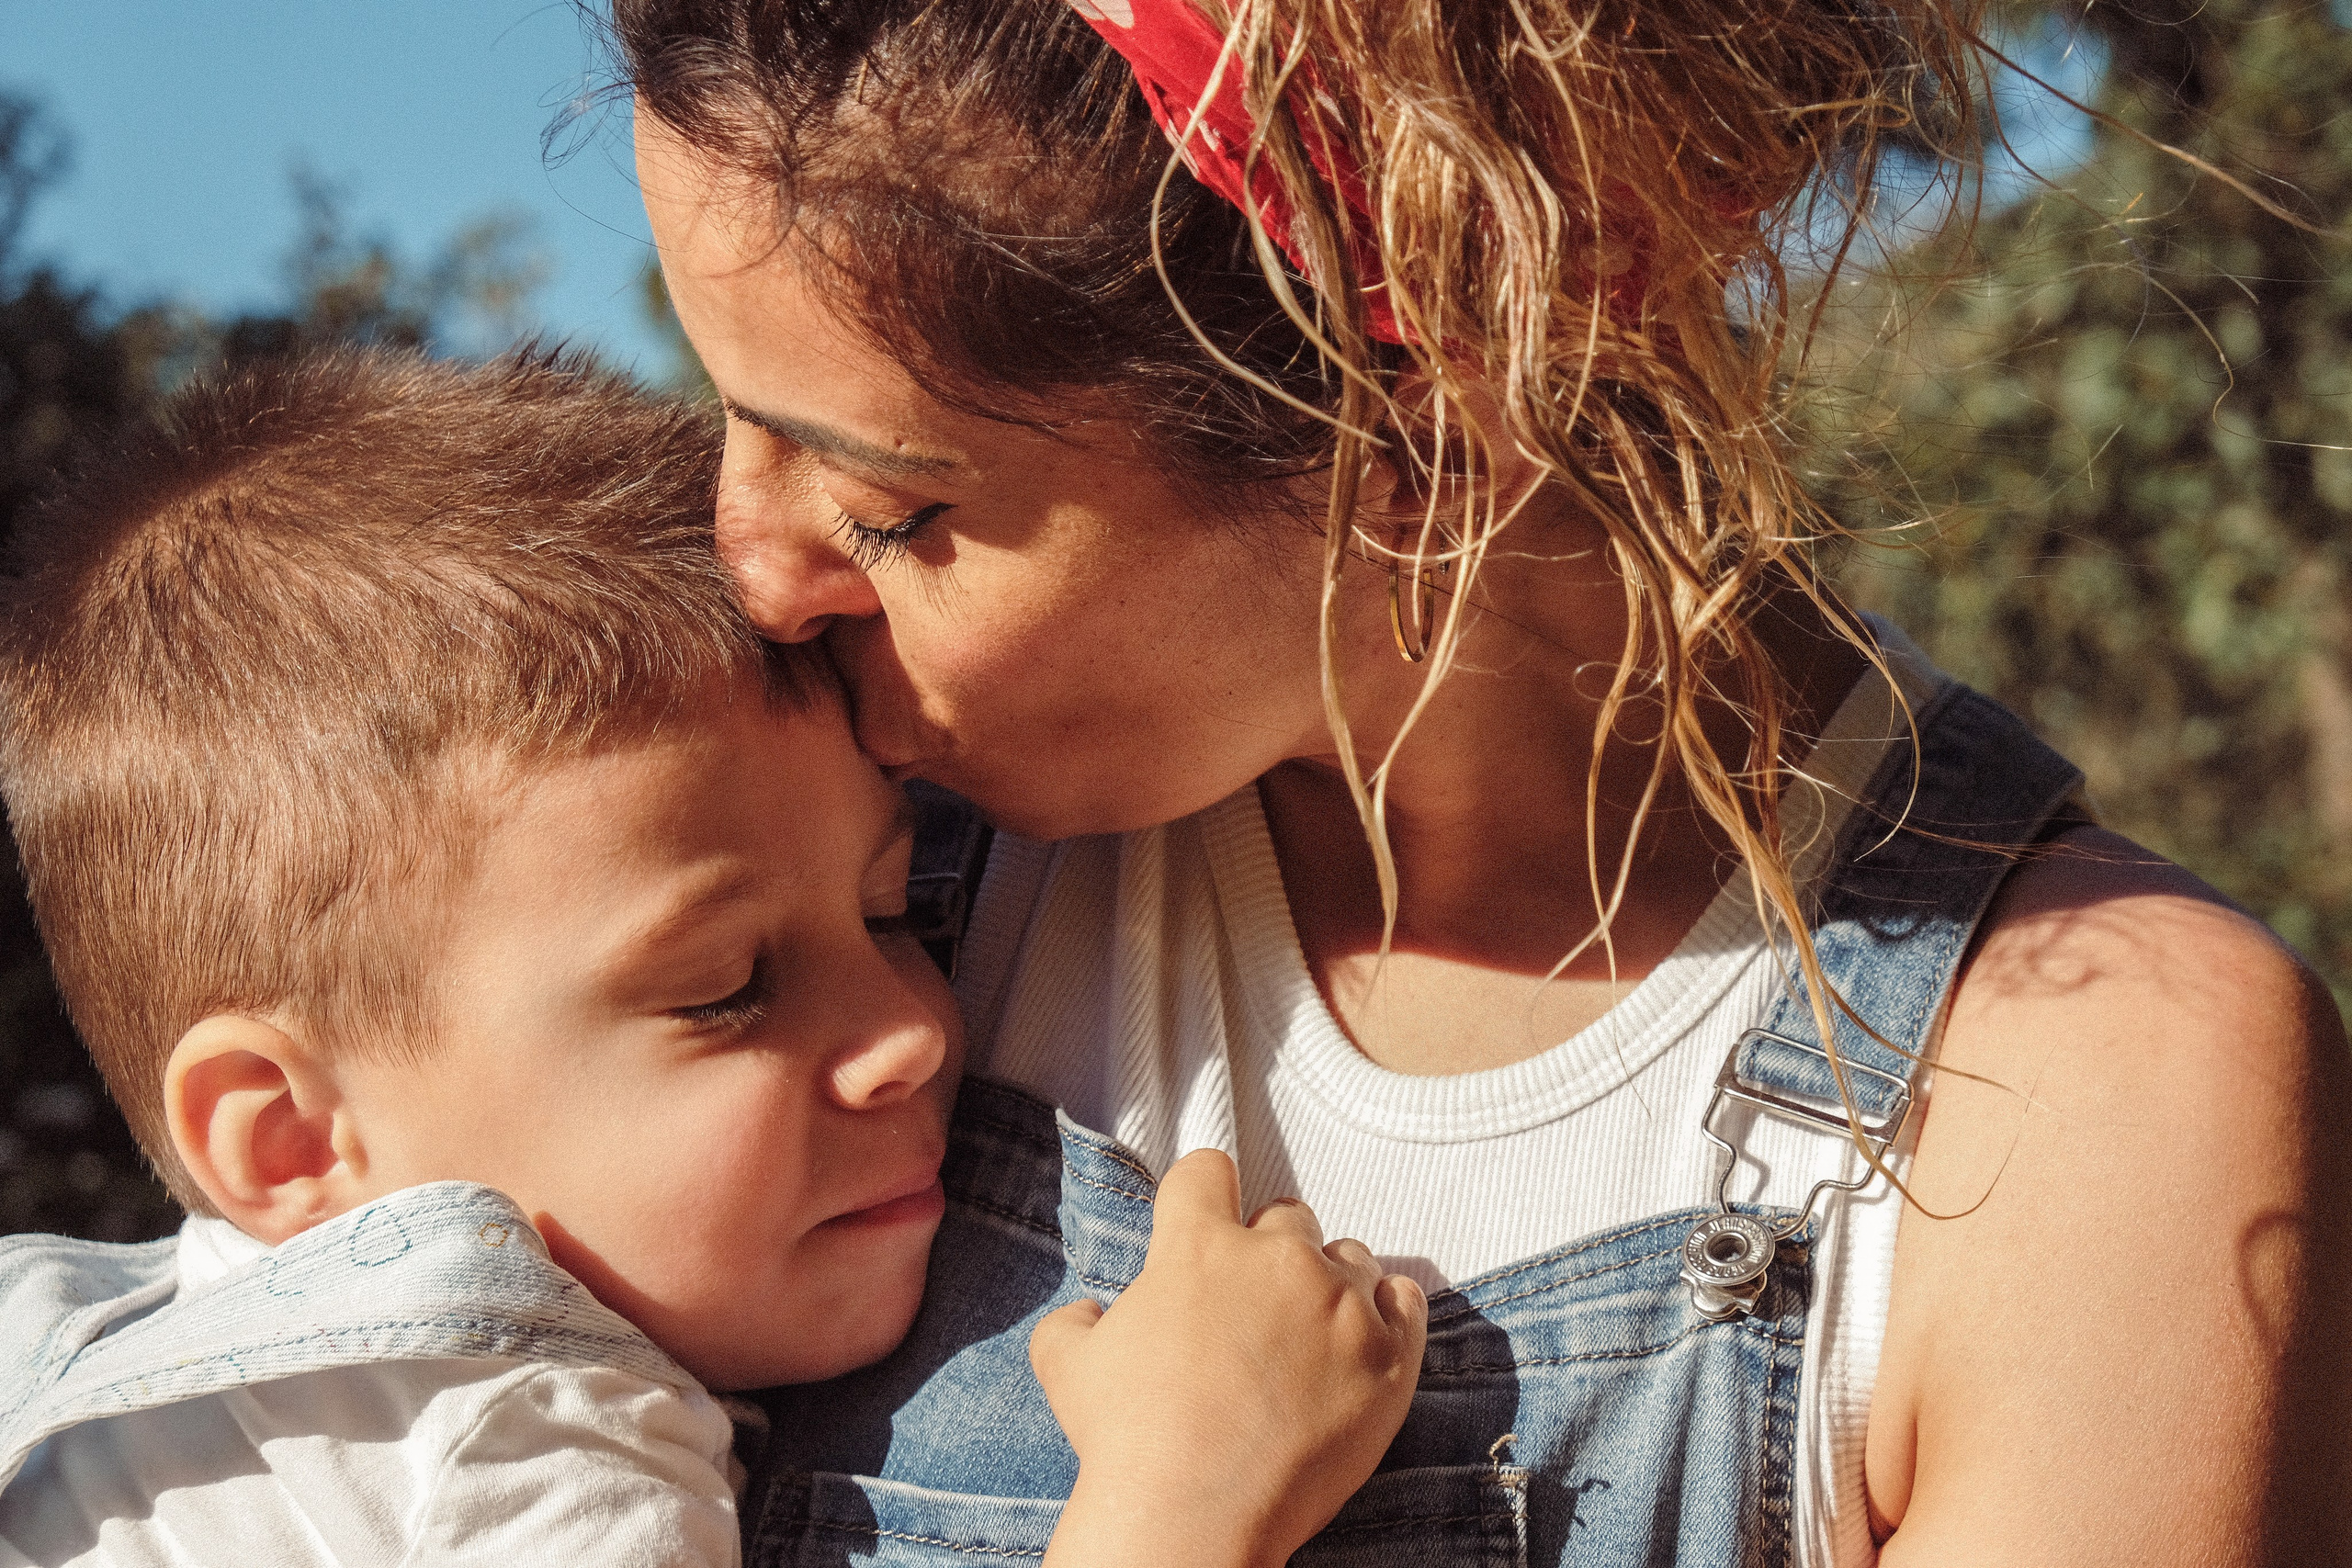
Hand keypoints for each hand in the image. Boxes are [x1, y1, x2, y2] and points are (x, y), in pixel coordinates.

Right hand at [1029, 1148, 1426, 1567]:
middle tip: (1253, 1308)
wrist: (1194, 1518)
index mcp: (1197, 1246)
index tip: (1204, 1227)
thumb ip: (1074, 1321)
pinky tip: (1361, 1340)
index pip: (1207, 1170)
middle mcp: (1276, 1260)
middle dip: (1268, 1251)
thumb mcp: (1066, 1367)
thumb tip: (1090, 1314)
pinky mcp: (1389, 1358)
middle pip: (1286, 1215)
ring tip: (1307, 1338)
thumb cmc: (1126, 1443)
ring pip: (1350, 1254)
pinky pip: (1405, 1300)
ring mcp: (1340, 1306)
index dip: (1201, 1196)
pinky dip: (1387, 1312)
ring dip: (1329, 1283)